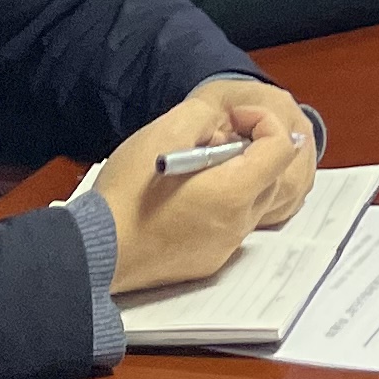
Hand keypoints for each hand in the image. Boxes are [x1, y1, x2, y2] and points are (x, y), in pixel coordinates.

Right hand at [88, 77, 317, 293]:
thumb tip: (228, 123)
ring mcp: (226, 249)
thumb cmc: (125, 194)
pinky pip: (233, 224)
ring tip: (194, 168)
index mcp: (233, 193)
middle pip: (274, 176)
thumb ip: (203, 117)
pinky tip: (183, 197)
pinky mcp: (210, 262)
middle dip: (253, 149)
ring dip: (237, 175)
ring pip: (254, 201)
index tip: (231, 119)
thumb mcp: (160, 134)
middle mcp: (239, 225)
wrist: (95, 254)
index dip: (263, 122)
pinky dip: (223, 202)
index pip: (284, 148)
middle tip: (211, 140)